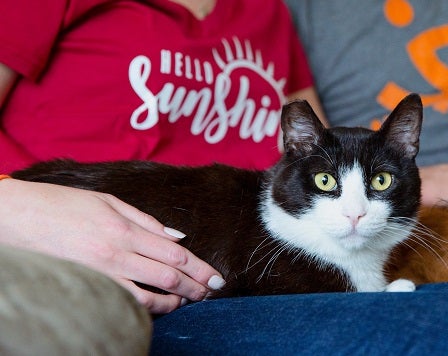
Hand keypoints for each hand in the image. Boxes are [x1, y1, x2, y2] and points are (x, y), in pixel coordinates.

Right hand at [0, 179, 224, 313]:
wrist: (13, 217)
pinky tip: (158, 306)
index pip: (175, 253)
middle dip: (195, 286)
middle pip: (168, 275)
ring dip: (174, 301)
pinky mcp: (86, 286)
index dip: (200, 268)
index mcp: (124, 229)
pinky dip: (145, 307)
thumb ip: (145, 220)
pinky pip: (123, 302)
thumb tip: (177, 236)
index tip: (216, 277)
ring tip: (188, 301)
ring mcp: (100, 273)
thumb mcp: (107, 202)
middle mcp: (116, 253)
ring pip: (149, 295)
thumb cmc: (60, 204)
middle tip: (212, 292)